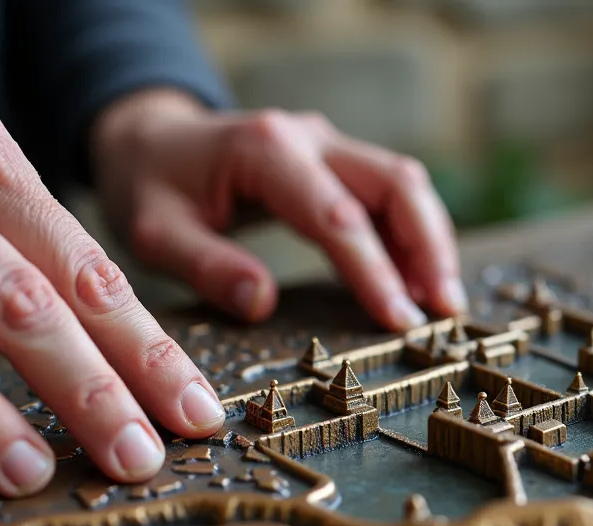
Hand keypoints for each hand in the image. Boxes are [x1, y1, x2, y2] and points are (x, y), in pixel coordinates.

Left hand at [91, 90, 467, 330]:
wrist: (149, 139)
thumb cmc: (149, 185)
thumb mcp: (153, 231)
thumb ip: (205, 265)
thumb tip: (261, 303)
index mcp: (265, 150)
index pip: (337, 214)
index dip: (374, 270)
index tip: (398, 320)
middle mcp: (308, 137)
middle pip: (396, 183)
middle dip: (428, 248)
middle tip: (443, 312)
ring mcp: (328, 146)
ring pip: (404, 185)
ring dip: (430, 242)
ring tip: (442, 304)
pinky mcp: (335, 163)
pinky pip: (390, 194)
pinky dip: (413, 236)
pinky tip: (419, 283)